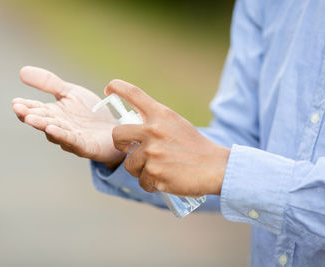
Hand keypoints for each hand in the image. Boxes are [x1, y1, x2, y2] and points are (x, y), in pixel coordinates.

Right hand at [12, 66, 124, 167]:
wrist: (115, 129)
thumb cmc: (91, 113)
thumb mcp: (70, 93)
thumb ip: (49, 83)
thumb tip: (21, 71)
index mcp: (54, 114)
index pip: (36, 109)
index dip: (26, 106)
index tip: (15, 102)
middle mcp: (59, 127)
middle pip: (43, 121)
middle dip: (31, 116)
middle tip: (19, 109)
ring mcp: (71, 139)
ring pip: (55, 132)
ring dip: (42, 125)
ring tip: (31, 118)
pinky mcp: (86, 147)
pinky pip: (73, 142)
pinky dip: (62, 136)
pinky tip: (52, 129)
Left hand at [107, 80, 230, 196]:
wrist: (215, 167)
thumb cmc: (194, 146)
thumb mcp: (176, 124)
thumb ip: (155, 122)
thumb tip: (132, 127)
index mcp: (161, 115)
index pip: (134, 94)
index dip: (118, 87)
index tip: (109, 87)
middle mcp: (153, 130)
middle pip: (116, 134)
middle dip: (120, 145)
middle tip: (130, 149)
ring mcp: (152, 152)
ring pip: (129, 164)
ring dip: (140, 169)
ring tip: (159, 168)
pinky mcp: (154, 173)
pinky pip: (142, 180)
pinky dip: (151, 183)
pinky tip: (165, 179)